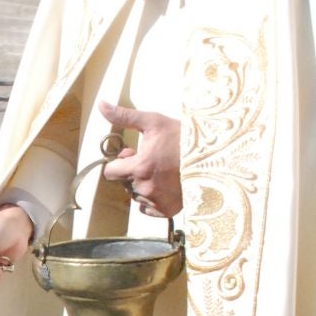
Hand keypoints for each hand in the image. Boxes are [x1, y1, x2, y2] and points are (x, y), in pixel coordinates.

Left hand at [97, 101, 183, 217]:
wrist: (213, 154)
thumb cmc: (183, 137)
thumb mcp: (154, 122)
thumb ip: (124, 117)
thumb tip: (101, 104)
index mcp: (139, 168)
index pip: (110, 172)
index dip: (119, 163)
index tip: (132, 156)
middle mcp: (145, 188)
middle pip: (124, 184)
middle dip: (132, 173)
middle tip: (150, 161)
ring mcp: (157, 202)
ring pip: (137, 196)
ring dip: (143, 186)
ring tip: (161, 172)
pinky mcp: (168, 210)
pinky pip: (149, 209)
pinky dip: (153, 200)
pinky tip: (165, 186)